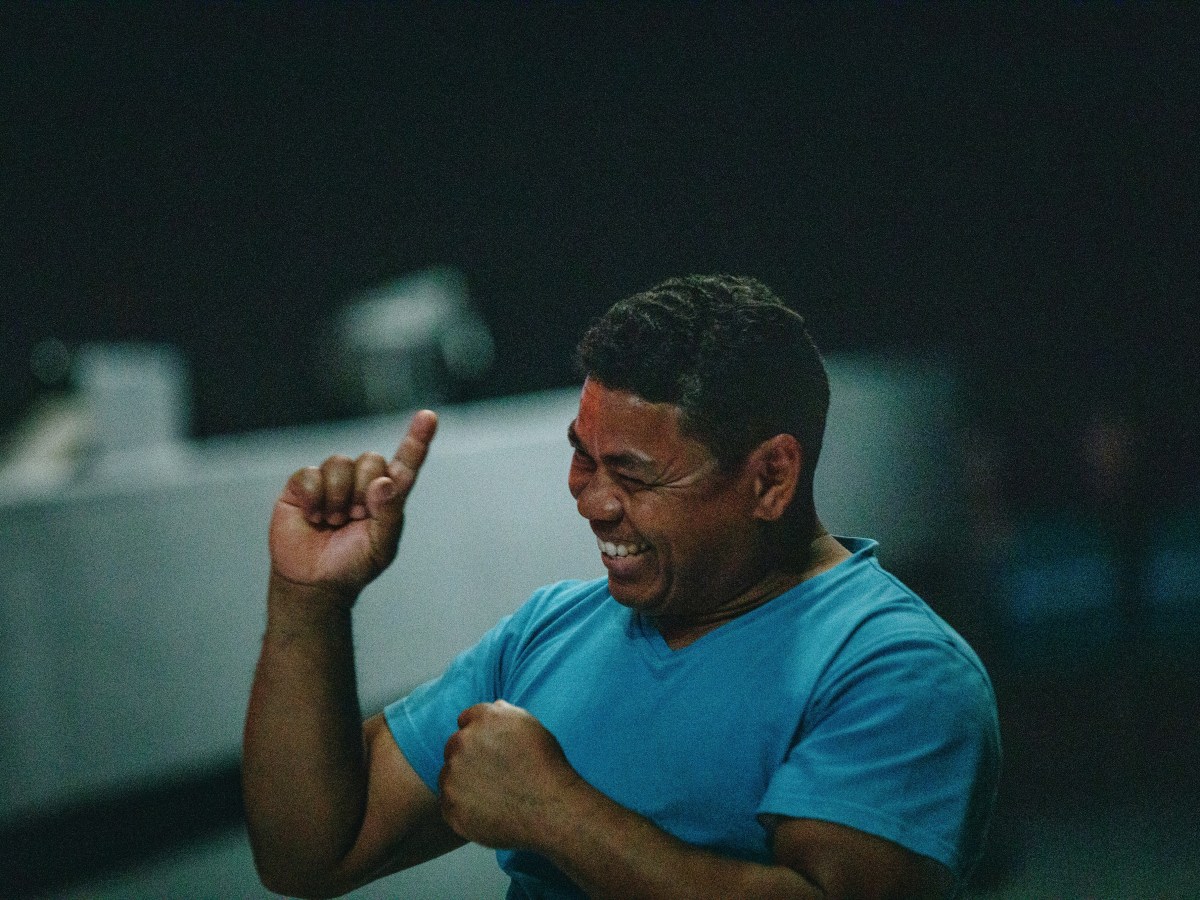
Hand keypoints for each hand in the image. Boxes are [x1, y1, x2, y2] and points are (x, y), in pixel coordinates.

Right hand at [268, 409, 437, 600]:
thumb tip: (385, 482)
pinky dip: (314, 497)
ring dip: (338, 496)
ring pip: (341, 462)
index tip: (428, 417)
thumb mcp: (381, 545)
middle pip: (372, 459)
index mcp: (387, 495)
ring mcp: (332, 480)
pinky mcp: (302, 485)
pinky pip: (311, 473)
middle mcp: (361, 481)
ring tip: (333, 521)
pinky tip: (313, 517)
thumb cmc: (353, 564)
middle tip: (354, 518)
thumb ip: (389, 514)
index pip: (405, 463)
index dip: (417, 439)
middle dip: (364, 491)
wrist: (314, 582)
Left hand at [439, 701, 583, 849]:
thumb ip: (505, 712)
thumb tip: (491, 707)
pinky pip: (448, 804)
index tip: (490, 751)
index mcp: (484, 719)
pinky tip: (486, 812)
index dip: (479, 736)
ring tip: (492, 796)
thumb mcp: (531, 726)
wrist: (550, 810)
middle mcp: (463, 741)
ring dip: (462, 782)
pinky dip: (462, 808)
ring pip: (448, 775)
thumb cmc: (546, 768)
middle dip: (468, 758)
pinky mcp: (450, 805)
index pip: (466, 719)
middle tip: (492, 775)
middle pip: (454, 746)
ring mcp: (453, 774)